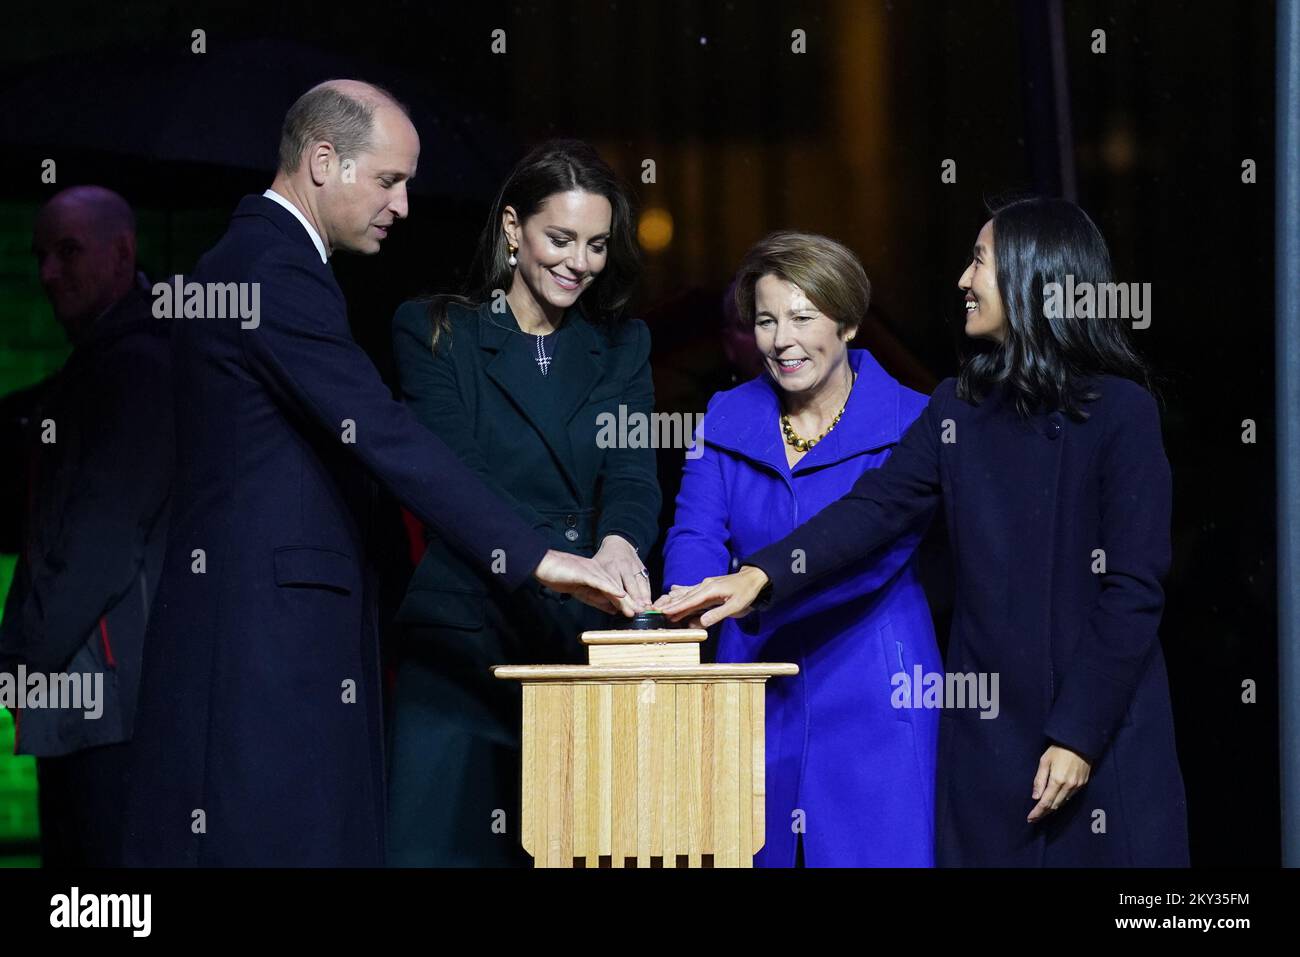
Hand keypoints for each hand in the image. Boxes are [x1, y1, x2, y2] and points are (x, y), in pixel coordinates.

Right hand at [533, 549, 637, 617]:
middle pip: (617, 588)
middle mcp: (599, 572)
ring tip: (634, 609)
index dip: (627, 602)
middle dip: (630, 601)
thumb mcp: (582, 592)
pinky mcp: (585, 572)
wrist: (545, 565)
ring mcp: (593, 571)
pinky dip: (611, 588)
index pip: (615, 591)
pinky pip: (601, 581)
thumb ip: (598, 600)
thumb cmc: (560, 576)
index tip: (637, 612)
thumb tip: (613, 609)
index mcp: (599, 576)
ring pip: (612, 586)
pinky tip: (620, 594)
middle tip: (642, 612)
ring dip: (625, 598)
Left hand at [592, 535, 651, 608]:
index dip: (619, 599)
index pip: (614, 586)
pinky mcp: (641, 566)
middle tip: (638, 611)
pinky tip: (649, 601)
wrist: (617, 544)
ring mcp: (633, 566)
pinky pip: (645, 580)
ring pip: (639, 582)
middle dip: (634, 599)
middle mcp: (622, 566)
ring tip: (646, 607)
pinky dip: (647, 591)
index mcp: (609, 568)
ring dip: (643, 596)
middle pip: (629, 586)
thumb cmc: (603, 563)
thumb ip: (599, 589)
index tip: (624, 610)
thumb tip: (610, 610)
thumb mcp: (597, 572)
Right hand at [653, 565, 769, 627]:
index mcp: (710, 590)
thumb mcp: (735, 607)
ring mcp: (705, 585)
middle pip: (684, 597)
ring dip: (672, 599)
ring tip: (659, 604)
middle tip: (654, 610)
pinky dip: (680, 593)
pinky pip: (691, 591)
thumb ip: (717, 614)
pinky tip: (672, 591)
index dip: (676, 607)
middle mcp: (705, 586)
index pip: (690, 601)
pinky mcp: (708, 587)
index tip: (663, 612)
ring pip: (685, 593)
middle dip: (669, 604)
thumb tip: (701, 622)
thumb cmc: (746, 592)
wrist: (753, 578)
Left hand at [1027, 744, 1092, 821]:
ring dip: (1052, 808)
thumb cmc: (1059, 749)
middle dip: (1043, 813)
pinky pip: (1070, 797)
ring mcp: (1077, 786)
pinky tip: (1055, 801)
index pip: (1045, 802)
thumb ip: (1039, 780)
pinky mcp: (1083, 784)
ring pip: (1063, 803)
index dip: (1037, 812)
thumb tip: (1035, 797)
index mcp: (1057, 780)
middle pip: (1054, 806)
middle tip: (1034, 818)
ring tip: (1042, 812)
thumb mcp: (1044, 761)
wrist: (1079, 743)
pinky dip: (1061, 801)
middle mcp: (1068, 786)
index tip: (1030, 818)